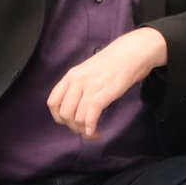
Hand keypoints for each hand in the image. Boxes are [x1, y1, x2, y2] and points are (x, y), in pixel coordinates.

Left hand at [48, 27, 167, 139]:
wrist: (133, 51)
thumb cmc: (114, 62)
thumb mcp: (88, 71)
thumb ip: (79, 86)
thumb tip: (75, 107)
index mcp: (71, 76)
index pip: (53, 102)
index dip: (58, 117)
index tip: (69, 123)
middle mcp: (77, 81)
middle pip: (64, 113)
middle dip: (73, 127)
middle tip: (84, 130)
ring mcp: (90, 86)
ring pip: (77, 118)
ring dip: (84, 130)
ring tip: (93, 132)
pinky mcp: (104, 92)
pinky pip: (91, 115)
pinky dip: (91, 127)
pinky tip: (95, 131)